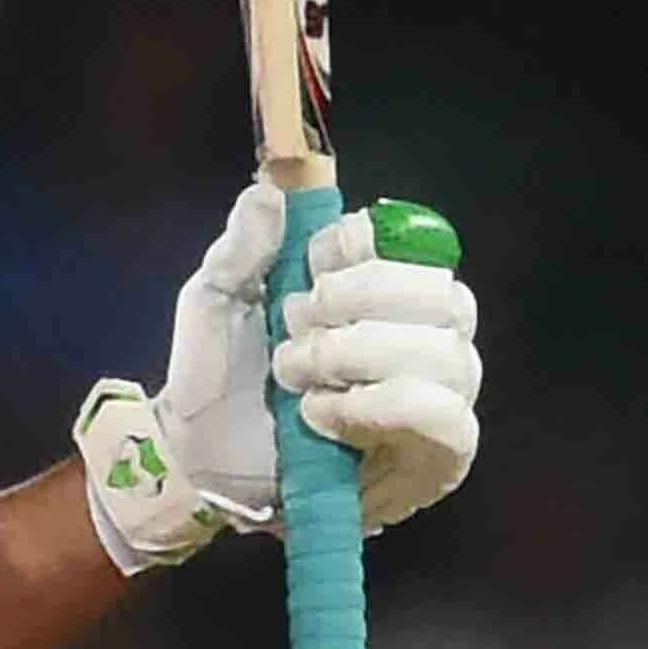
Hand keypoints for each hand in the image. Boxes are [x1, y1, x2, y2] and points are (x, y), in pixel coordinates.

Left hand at [79, 184, 478, 571]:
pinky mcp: (440, 449)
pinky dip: (374, 407)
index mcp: (381, 284)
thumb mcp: (214, 299)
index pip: (409, 240)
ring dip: (354, 356)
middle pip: (438, 291)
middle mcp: (427, 329)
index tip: (308, 267)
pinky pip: (440, 414)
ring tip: (295, 377)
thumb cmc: (219, 372)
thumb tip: (270, 189)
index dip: (359, 246)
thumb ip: (244, 244)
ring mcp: (443, 389)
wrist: (204, 459)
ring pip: (441, 351)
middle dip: (356, 302)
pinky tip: (322, 415)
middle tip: (294, 327)